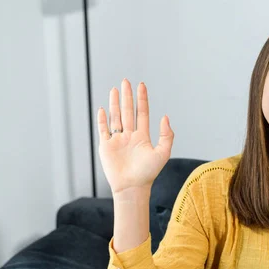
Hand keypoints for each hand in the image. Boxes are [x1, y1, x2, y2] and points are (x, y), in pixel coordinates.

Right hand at [98, 79, 173, 194]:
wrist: (132, 187)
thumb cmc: (148, 173)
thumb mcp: (163, 153)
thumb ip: (166, 135)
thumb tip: (165, 117)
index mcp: (142, 136)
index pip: (142, 113)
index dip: (142, 99)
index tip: (141, 85)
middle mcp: (129, 136)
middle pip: (128, 112)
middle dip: (127, 96)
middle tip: (126, 81)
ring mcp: (117, 140)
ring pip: (116, 117)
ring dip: (115, 104)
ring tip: (115, 89)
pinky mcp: (106, 146)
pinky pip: (103, 130)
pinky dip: (102, 119)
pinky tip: (102, 109)